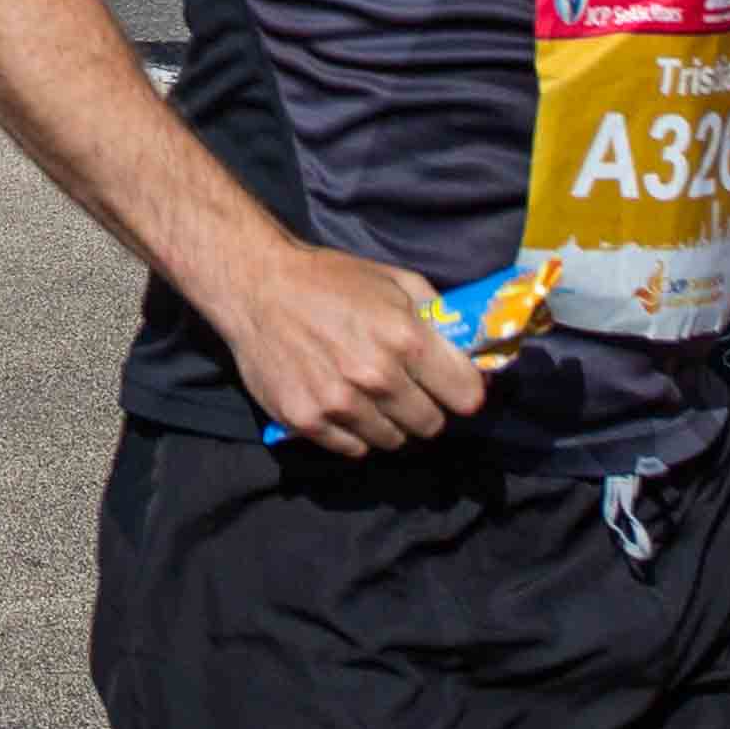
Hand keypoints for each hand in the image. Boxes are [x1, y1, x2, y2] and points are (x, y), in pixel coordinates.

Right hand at [205, 235, 480, 455]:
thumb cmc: (330, 279)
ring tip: (366, 393)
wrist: (256, 286)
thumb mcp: (395, 281)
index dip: (461, 389)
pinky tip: (339, 401)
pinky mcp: (307, 421)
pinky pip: (353, 449)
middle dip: (423, 407)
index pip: (466, 396)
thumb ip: (439, 317)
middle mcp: (376, 377)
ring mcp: (339, 404)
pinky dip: (352, 432)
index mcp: (406, 339)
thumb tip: (473, 354)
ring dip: (387, 422)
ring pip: (392, 441)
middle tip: (402, 387)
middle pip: (431, 425)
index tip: (448, 385)